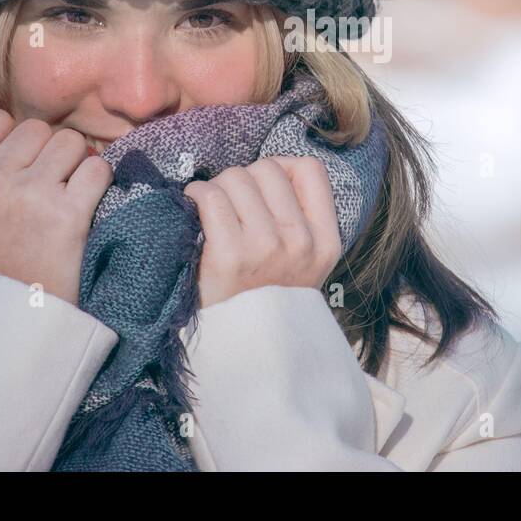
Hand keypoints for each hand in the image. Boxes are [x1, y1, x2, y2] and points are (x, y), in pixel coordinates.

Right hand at [0, 108, 114, 305]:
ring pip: (71, 143)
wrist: (10, 324)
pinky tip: (88, 203)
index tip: (21, 164)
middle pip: (38, 128)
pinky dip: (99, 182)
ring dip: (77, 163)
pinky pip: (96, 169)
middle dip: (49, 150)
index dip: (15, 136)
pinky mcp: (68, 214)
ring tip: (68, 192)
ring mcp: (30, 195)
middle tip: (50, 182)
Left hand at [183, 156, 342, 308]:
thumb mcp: (304, 263)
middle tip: (231, 205)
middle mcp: (300, 242)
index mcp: (324, 242)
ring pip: (236, 178)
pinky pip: (210, 197)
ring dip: (217, 188)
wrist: (242, 352)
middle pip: (267, 169)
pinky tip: (195, 211)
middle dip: (243, 180)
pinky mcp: (229, 256)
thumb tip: (267, 169)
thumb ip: (299, 218)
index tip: (262, 188)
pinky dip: (197, 195)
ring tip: (212, 211)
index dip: (281, 168)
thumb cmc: (264, 299)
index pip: (310, 170)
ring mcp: (265, 248)